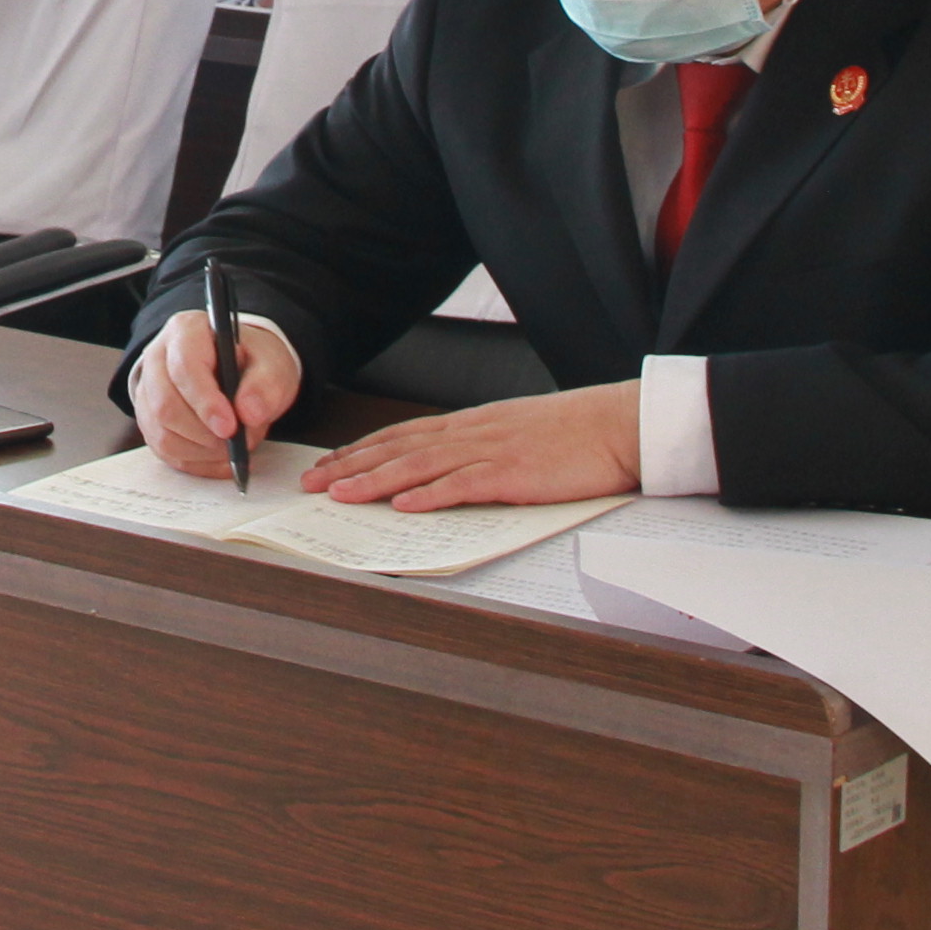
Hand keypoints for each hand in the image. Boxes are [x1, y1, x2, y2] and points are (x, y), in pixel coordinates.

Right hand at [132, 308, 301, 478]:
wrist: (241, 370)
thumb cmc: (252, 363)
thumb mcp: (272, 364)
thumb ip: (266, 384)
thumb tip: (249, 413)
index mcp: (186, 331)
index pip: (184, 367)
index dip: (205, 402)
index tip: (230, 427)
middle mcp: (158, 357)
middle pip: (165, 404)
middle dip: (203, 433)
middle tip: (234, 443)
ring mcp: (148, 390)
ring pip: (161, 431)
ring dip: (200, 450)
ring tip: (231, 447)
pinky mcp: (149, 419)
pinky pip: (164, 450)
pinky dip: (195, 461)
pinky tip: (219, 457)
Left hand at [313, 383, 643, 510]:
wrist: (619, 424)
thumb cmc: (574, 432)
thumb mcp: (518, 432)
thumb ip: (483, 446)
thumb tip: (451, 466)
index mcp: (473, 424)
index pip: (404, 435)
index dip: (362, 449)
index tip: (330, 463)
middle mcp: (472, 433)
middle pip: (398, 448)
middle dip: (351, 465)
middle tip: (312, 482)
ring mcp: (491, 452)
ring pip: (419, 466)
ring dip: (374, 481)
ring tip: (339, 494)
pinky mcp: (514, 474)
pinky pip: (463, 485)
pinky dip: (429, 495)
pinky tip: (402, 505)